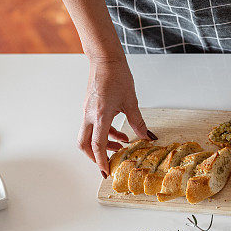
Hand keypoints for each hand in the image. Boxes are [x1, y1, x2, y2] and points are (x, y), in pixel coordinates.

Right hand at [78, 56, 153, 174]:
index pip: (97, 146)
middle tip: (107, 163)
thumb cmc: (116, 75)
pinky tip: (119, 132)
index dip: (101, 161)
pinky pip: (93, 126)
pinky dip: (104, 133)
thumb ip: (137, 122)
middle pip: (84, 144)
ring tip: (121, 145)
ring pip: (89, 135)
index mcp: (99, 116)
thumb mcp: (131, 101)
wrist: (104, 59)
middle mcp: (89, 115)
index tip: (106, 171)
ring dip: (103, 144)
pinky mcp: (90, 107)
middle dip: (94, 157)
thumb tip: (146, 136)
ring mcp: (88, 111)